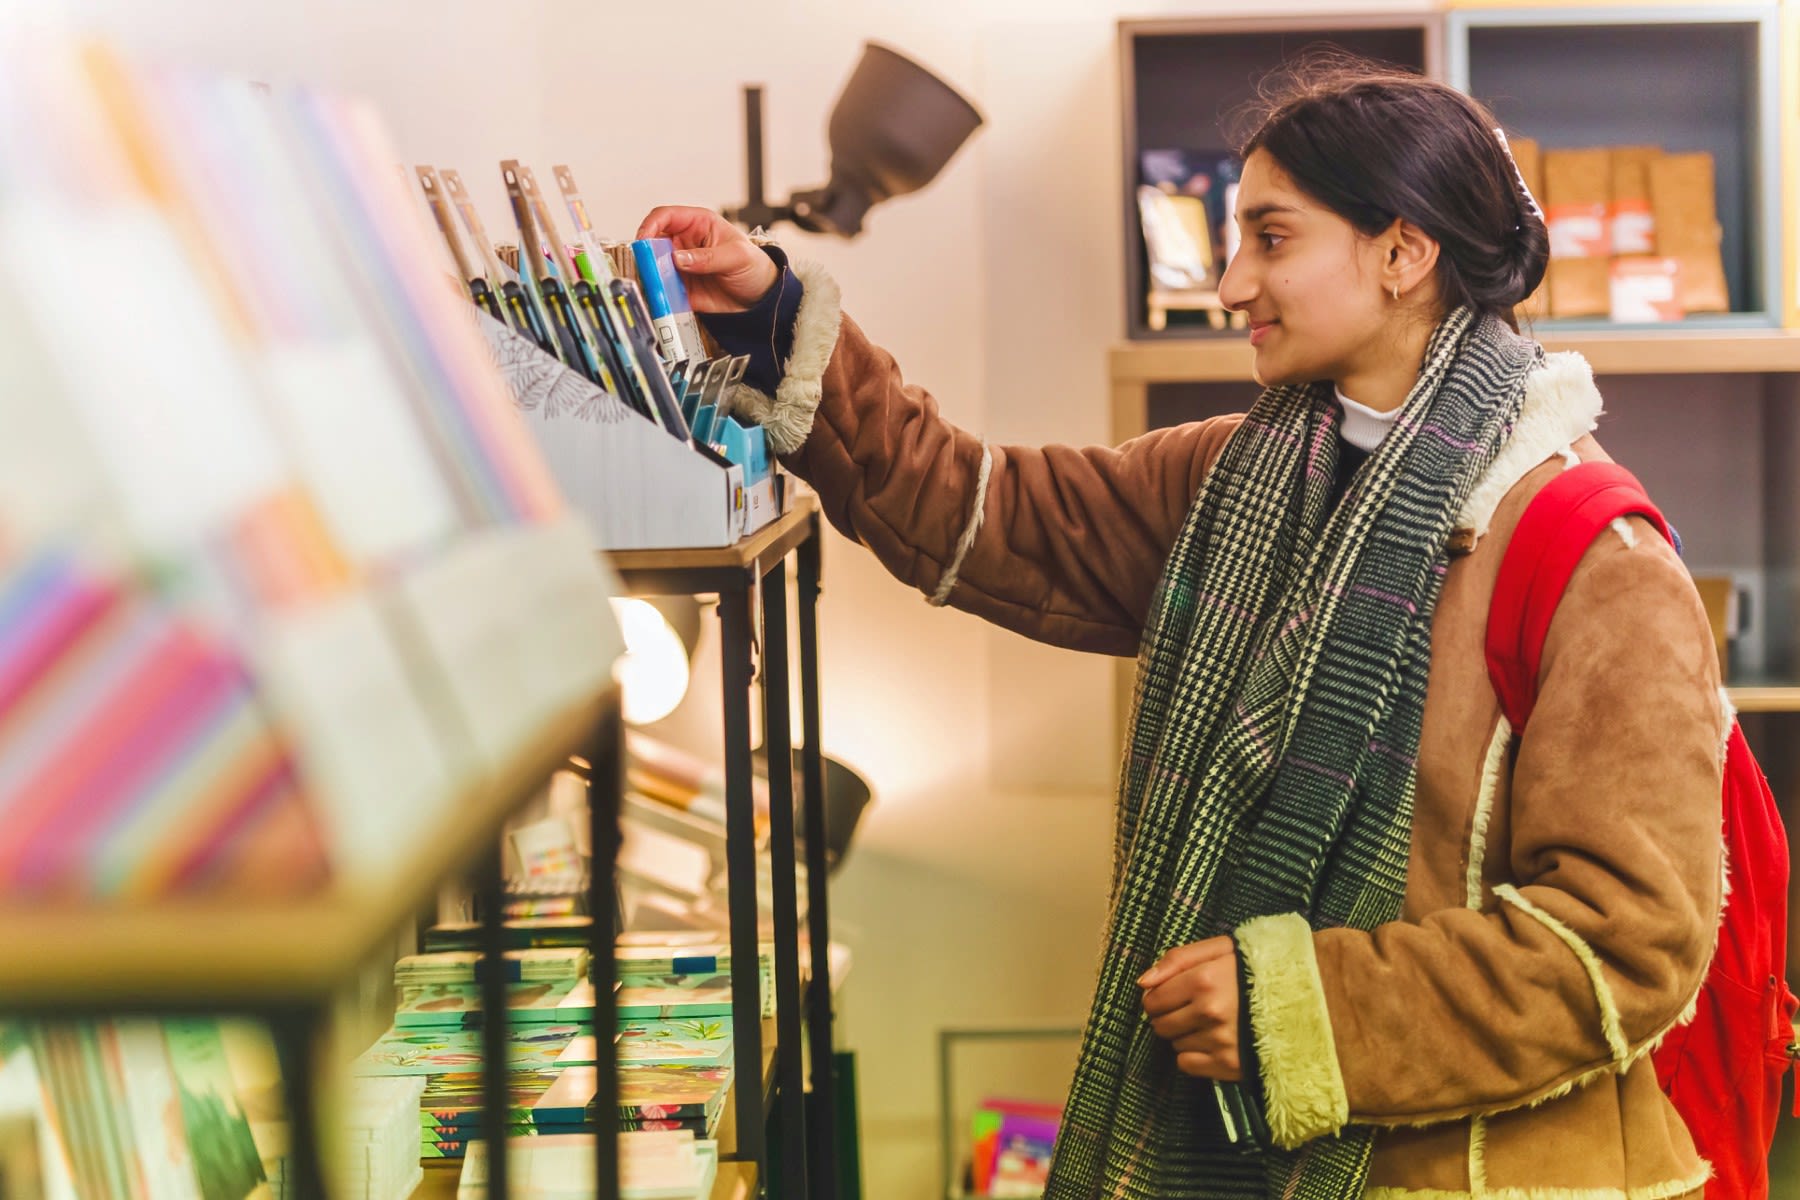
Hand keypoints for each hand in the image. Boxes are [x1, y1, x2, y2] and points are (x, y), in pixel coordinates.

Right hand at [635, 206, 779, 313]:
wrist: (760, 297)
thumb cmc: (754, 266)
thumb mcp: (737, 257)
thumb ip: (708, 257)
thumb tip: (679, 258)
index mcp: (697, 224)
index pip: (665, 216)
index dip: (651, 225)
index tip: (644, 239)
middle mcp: (684, 243)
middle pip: (653, 243)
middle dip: (645, 254)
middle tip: (647, 267)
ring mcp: (680, 266)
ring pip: (653, 268)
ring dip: (650, 276)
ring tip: (655, 286)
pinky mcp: (680, 288)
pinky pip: (662, 290)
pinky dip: (659, 295)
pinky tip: (663, 300)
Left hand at [1139, 936, 1241, 1080]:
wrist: (1304, 997)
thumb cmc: (1255, 969)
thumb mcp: (1219, 949)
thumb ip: (1177, 959)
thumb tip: (1142, 982)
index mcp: (1204, 980)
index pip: (1153, 1000)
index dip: (1156, 998)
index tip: (1172, 995)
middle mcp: (1210, 1013)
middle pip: (1160, 1025)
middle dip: (1168, 1016)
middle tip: (1191, 1008)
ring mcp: (1220, 1042)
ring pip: (1174, 1045)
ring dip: (1185, 1035)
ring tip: (1210, 1022)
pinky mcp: (1230, 1066)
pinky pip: (1187, 1065)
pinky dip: (1194, 1055)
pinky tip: (1213, 1041)